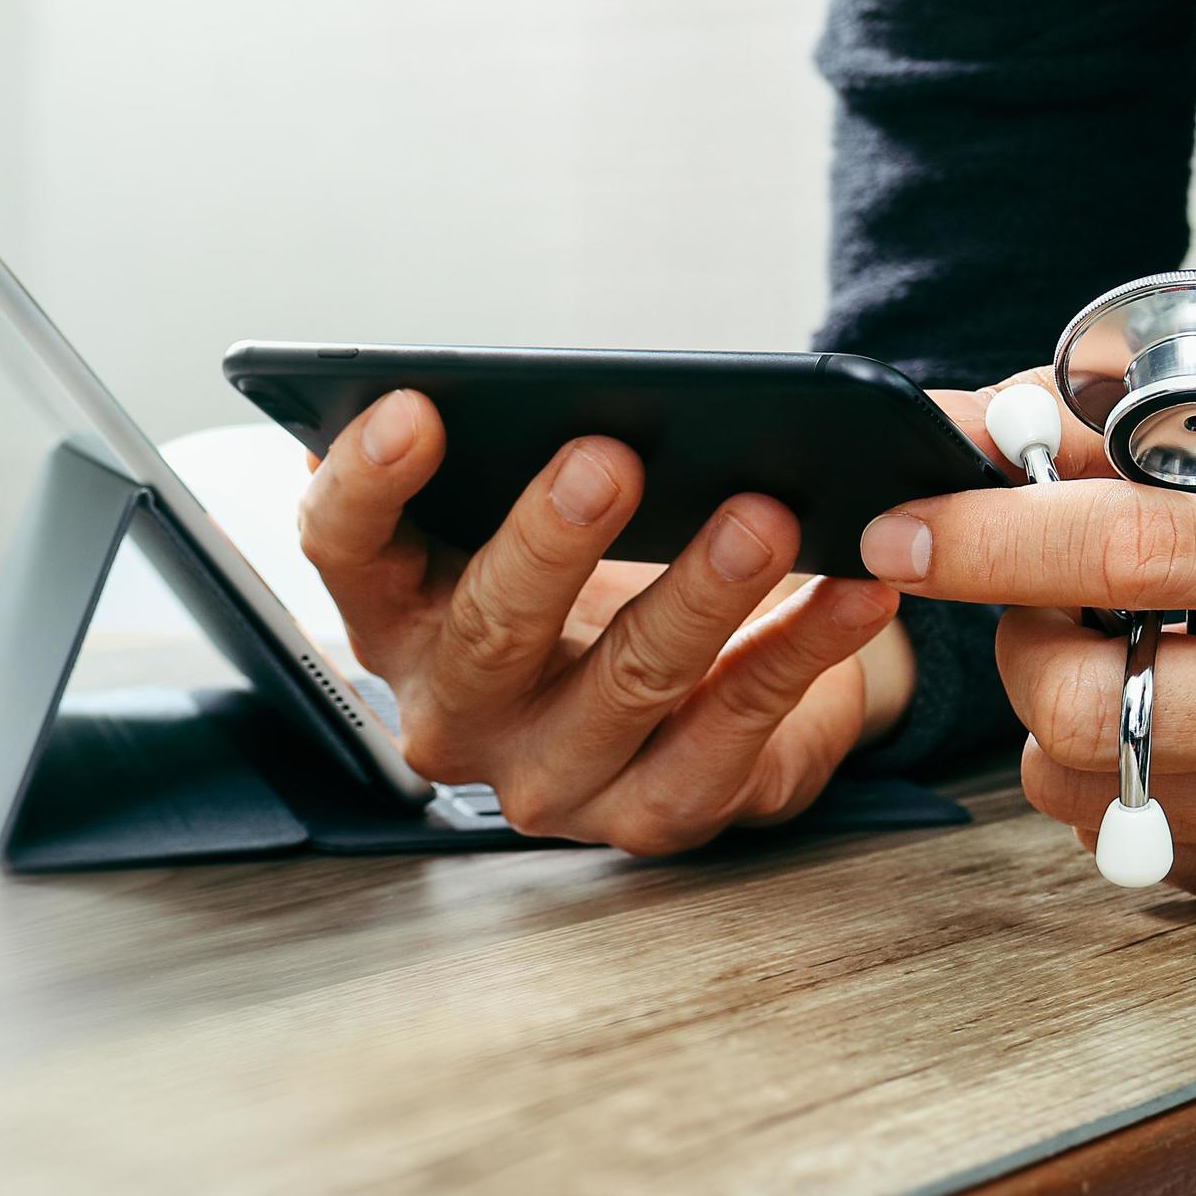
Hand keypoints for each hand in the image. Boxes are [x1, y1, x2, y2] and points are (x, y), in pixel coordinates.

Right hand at [294, 390, 906, 853]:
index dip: (366, 480)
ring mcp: (550, 778)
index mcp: (398, 610)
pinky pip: (736, 732)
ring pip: (624, 685)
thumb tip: (535, 380)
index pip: (342, 545)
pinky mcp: (657, 815)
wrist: (699, 677)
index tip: (414, 405)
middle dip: (549, 541)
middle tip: (606, 457)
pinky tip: (853, 590)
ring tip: (762, 516)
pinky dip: (802, 652)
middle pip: (487, 629)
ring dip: (698, 594)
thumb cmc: (601, 571)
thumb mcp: (537, 510)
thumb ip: (510, 450)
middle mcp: (454, 708)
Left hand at [863, 371, 1195, 906]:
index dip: (986, 542)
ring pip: (1082, 786)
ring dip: (1057, 711)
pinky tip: (1185, 709)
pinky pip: (1132, 837)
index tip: (896, 530)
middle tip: (1047, 592)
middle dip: (1018, 639)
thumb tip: (948, 430)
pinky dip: (1114, 773)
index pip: (1126, 556)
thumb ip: (1103, 420)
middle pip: (1080, 704)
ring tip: (1132, 646)